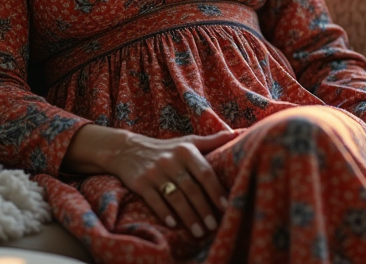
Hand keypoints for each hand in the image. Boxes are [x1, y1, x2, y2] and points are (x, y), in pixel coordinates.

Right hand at [105, 129, 236, 238]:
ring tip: (199, 231)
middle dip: (204, 210)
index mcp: (186, 150)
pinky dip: (164, 212)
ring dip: (188, 216)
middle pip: (191, 189)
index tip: (226, 207)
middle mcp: (170, 160)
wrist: (128, 150)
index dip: (216, 191)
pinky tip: (173, 224)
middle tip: (213, 226)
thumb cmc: (166, 149)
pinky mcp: (140, 182)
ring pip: (175, 197)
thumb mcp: (187, 141)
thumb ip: (212, 140)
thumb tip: (238, 133)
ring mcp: (154, 172)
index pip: (205, 173)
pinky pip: (154, 200)